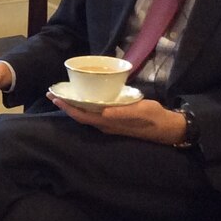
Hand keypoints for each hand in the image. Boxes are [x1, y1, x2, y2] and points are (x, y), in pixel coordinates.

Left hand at [48, 95, 187, 144]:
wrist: (167, 128)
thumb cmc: (154, 118)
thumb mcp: (142, 111)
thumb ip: (123, 113)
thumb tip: (104, 112)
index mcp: (109, 123)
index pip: (82, 116)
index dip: (67, 108)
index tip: (55, 97)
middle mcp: (105, 125)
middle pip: (79, 116)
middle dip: (65, 105)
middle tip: (52, 93)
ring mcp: (108, 124)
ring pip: (85, 115)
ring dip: (73, 106)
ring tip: (62, 94)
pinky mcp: (114, 121)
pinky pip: (93, 114)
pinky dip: (84, 106)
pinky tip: (82, 98)